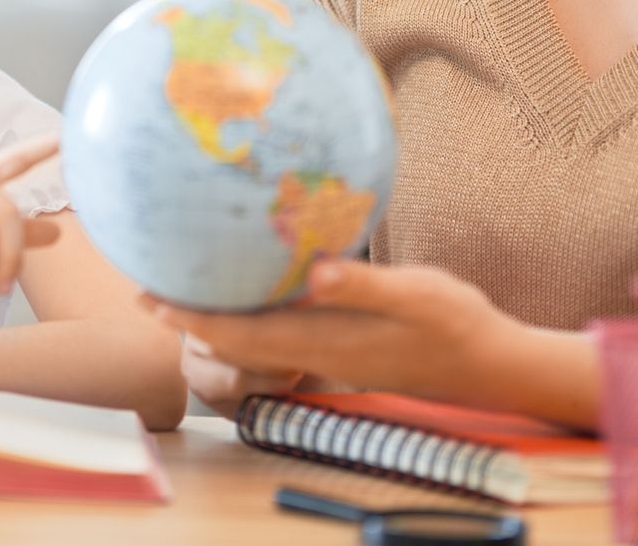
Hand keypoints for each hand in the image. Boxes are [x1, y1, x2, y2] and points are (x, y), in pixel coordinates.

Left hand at [143, 259, 527, 413]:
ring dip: (218, 314)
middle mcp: (316, 351)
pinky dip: (255, 310)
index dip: (192, 319)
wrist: (492, 363)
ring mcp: (329, 352)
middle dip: (190, 317)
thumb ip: (365, 287)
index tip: (151, 299)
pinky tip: (255, 285)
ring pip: (257, 336)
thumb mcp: (418, 296)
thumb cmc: (457, 325)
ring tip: (184, 284)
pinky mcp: (343, 345)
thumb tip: (316, 274)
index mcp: (323, 341)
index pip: (240, 335)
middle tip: (145, 288)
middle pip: (236, 339)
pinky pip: (284, 329)